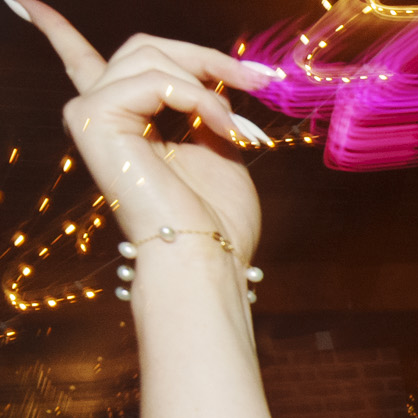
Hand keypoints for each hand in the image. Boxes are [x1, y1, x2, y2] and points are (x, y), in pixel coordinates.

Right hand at [25, 5, 280, 256]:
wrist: (205, 258)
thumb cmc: (217, 221)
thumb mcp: (218, 147)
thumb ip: (205, 105)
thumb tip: (212, 74)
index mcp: (122, 120)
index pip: (81, 59)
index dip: (56, 29)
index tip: (26, 1)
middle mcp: (98, 113)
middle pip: (146, 47)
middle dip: (204, 57)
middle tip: (256, 80)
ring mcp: (92, 114)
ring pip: (151, 55)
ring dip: (208, 84)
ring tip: (238, 127)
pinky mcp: (95, 118)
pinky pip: (156, 79)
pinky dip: (199, 99)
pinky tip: (221, 128)